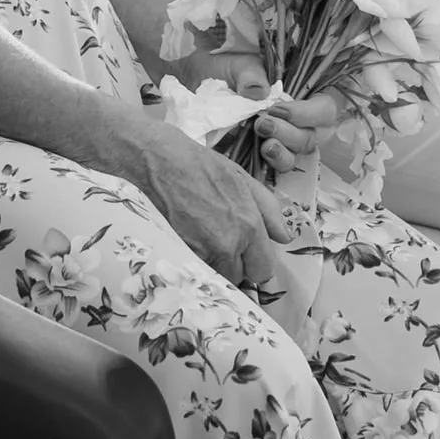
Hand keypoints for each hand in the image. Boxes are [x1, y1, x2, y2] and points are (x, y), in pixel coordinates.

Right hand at [121, 113, 292, 292]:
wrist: (155, 160)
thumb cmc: (197, 164)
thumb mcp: (241, 177)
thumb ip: (269, 209)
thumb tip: (284, 237)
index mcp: (248, 226)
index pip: (263, 270)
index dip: (254, 261)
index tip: (245, 252)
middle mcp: (228, 244)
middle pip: (239, 278)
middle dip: (232, 264)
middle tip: (219, 242)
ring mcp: (201, 252)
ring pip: (215, 277)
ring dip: (212, 266)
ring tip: (200, 240)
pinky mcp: (178, 254)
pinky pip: (194, 272)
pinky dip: (192, 263)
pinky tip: (186, 241)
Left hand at [175, 51, 341, 174]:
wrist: (189, 83)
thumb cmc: (220, 70)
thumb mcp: (236, 64)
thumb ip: (250, 74)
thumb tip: (259, 92)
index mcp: (297, 93)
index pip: (326, 108)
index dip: (311, 113)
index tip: (280, 109)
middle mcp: (295, 120)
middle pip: (314, 137)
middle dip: (291, 133)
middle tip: (262, 124)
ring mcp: (279, 140)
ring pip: (297, 156)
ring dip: (282, 152)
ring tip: (262, 143)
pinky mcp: (260, 157)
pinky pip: (275, 169)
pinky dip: (269, 166)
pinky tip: (257, 157)